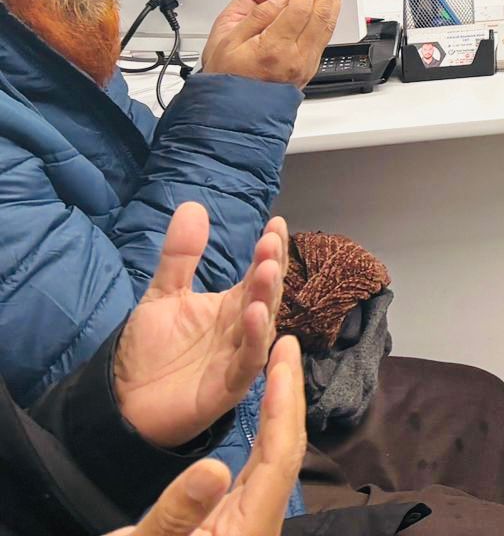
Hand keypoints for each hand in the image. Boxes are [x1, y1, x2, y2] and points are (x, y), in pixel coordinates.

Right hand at [112, 336, 306, 535]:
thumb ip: (177, 514)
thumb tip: (214, 466)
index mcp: (249, 528)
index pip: (279, 455)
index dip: (284, 403)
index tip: (285, 357)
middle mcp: (258, 524)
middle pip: (285, 451)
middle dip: (288, 395)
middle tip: (286, 344)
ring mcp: (248, 525)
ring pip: (274, 461)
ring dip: (278, 412)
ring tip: (276, 367)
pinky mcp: (234, 527)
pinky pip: (259, 472)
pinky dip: (263, 437)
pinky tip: (262, 419)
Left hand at [114, 204, 285, 449]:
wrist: (121, 404)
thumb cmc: (149, 351)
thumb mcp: (163, 296)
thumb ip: (181, 256)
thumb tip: (194, 205)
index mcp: (232, 307)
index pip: (258, 273)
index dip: (269, 249)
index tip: (275, 222)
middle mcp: (242, 328)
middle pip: (265, 295)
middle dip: (271, 269)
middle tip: (270, 243)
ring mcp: (238, 357)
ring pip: (263, 323)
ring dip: (267, 297)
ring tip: (266, 270)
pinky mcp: (229, 386)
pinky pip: (249, 361)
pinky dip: (256, 339)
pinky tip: (255, 314)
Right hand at [200, 0, 343, 87]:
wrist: (233, 108)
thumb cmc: (225, 75)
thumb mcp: (225, 36)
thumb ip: (253, 7)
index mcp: (273, 49)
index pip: (299, 10)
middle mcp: (296, 57)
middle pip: (321, 12)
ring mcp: (307, 61)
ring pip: (328, 20)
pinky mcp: (311, 61)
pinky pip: (326, 29)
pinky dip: (328, 6)